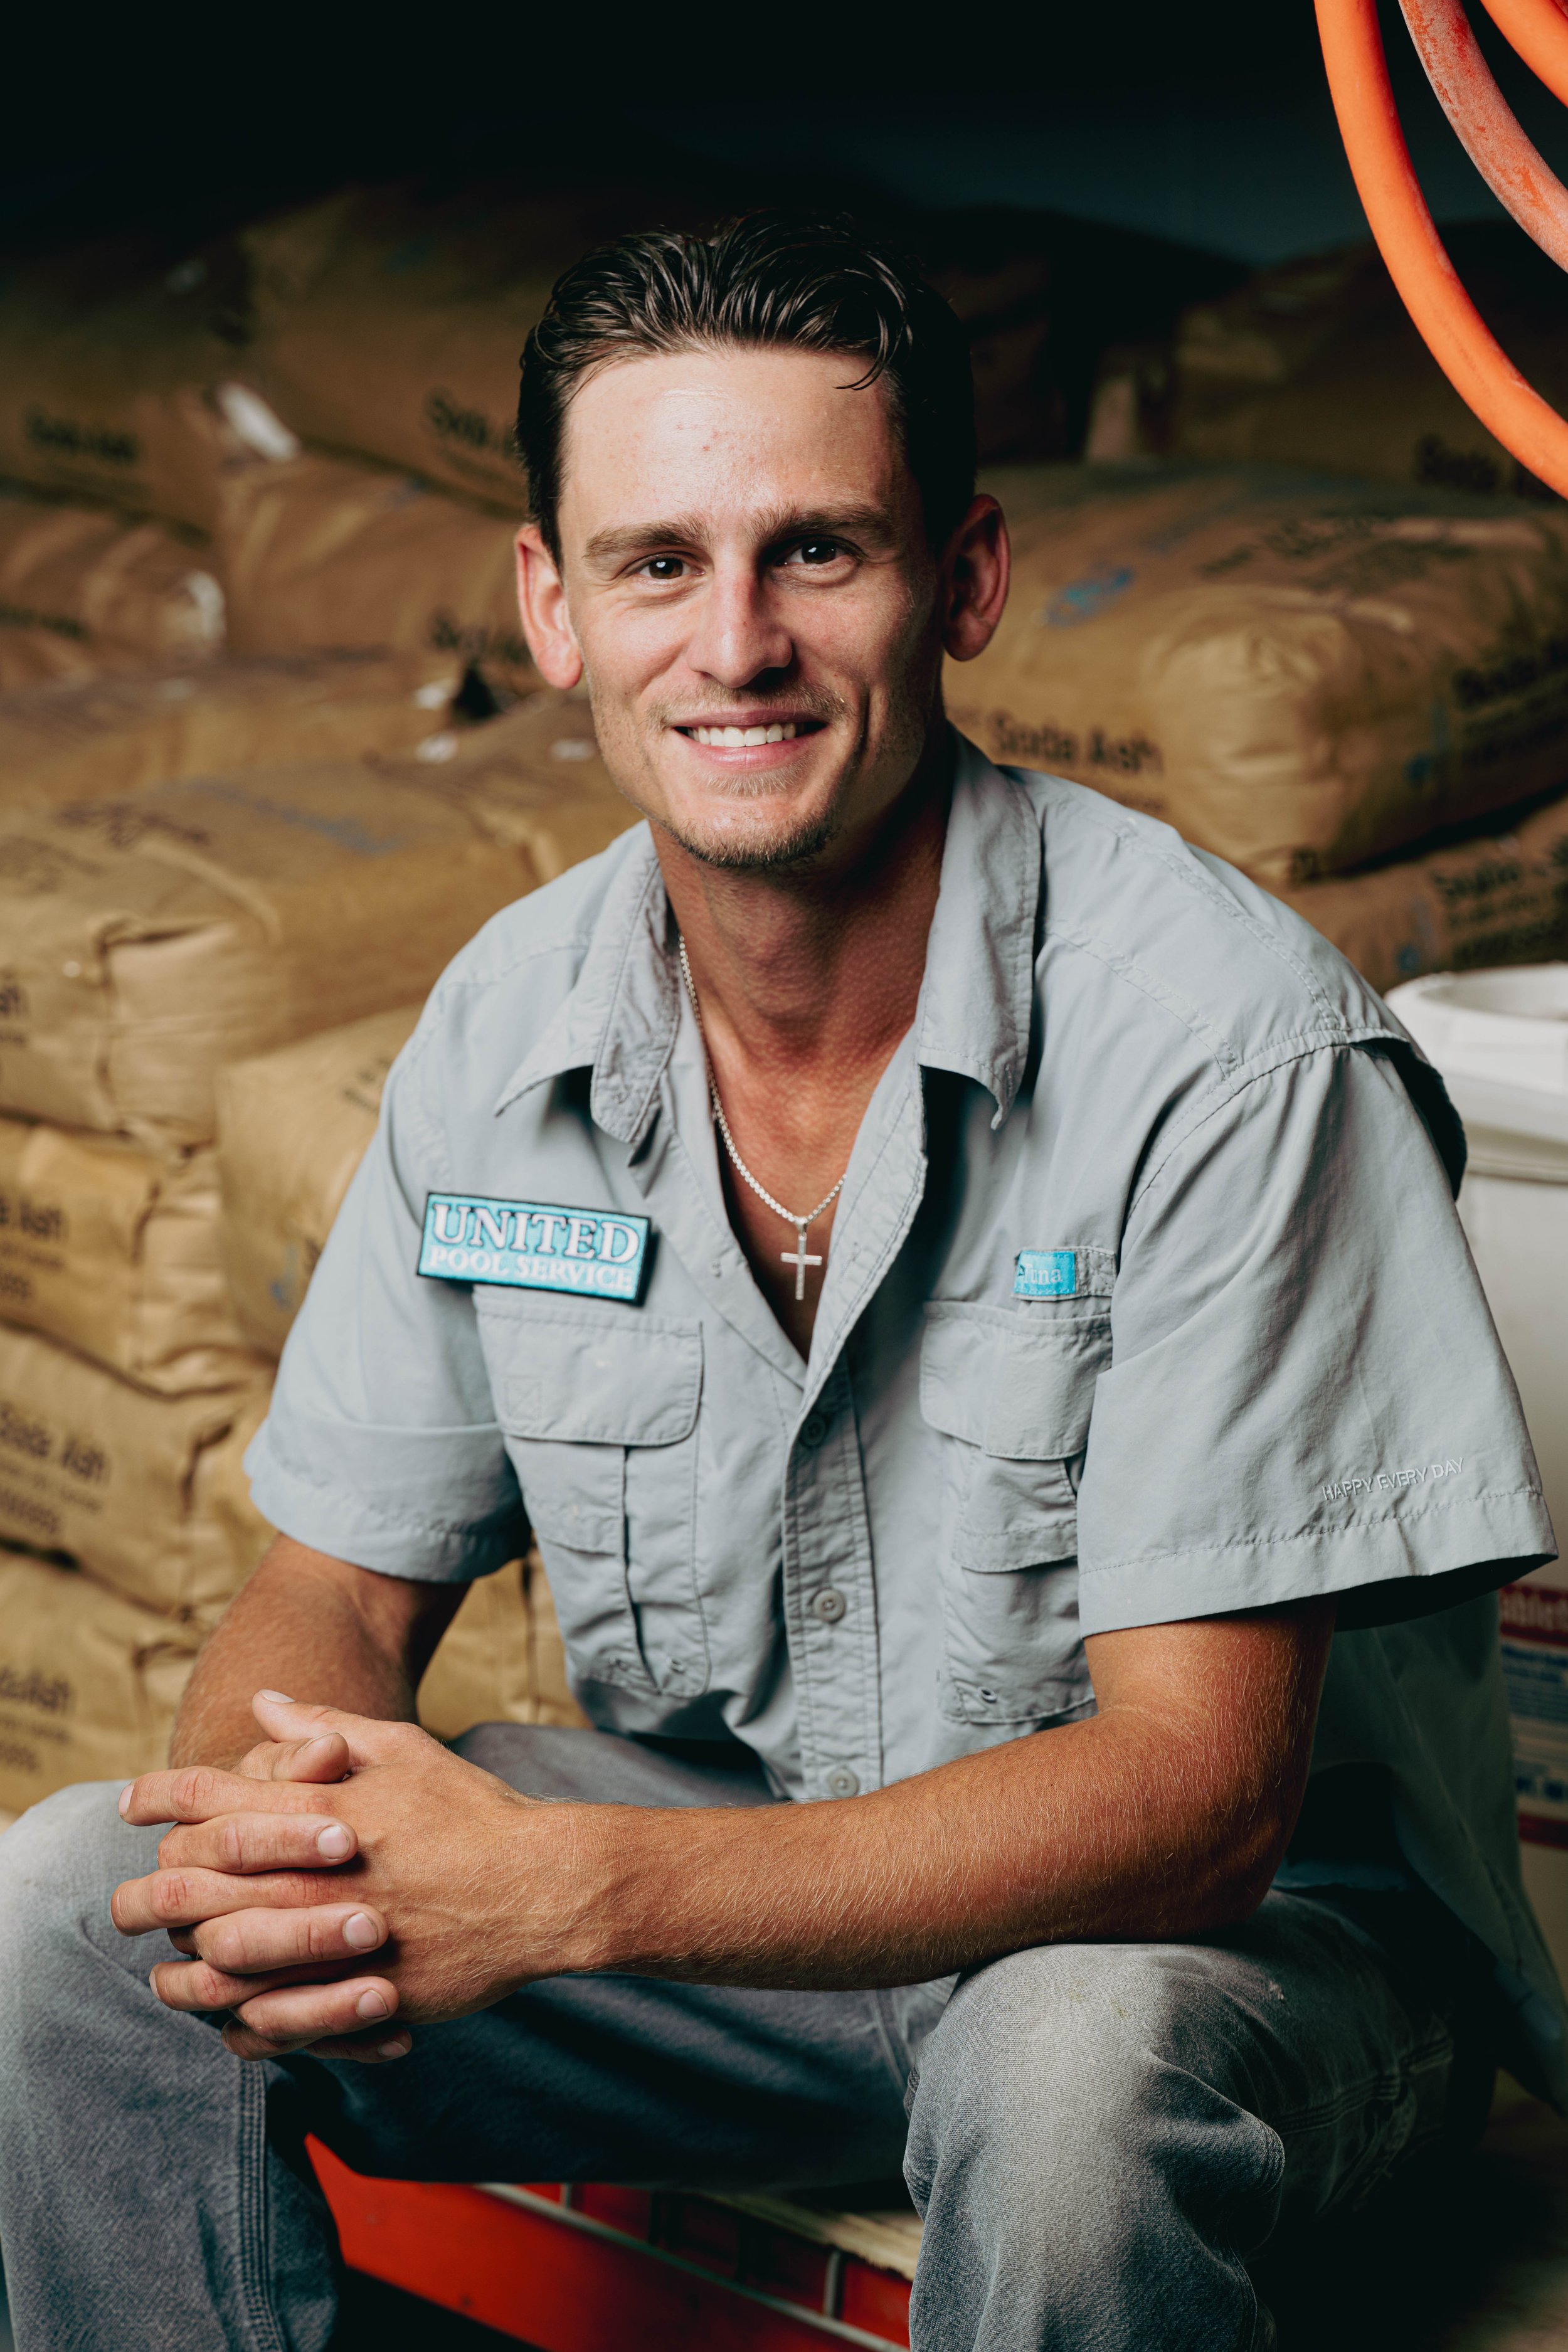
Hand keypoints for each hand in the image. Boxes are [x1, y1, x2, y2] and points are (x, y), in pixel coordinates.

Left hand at [113, 1693, 591, 2063]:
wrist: (541, 1887)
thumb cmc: (472, 1812)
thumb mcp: (402, 1749)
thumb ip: (324, 1730)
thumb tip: (265, 1703)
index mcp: (319, 1805)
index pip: (206, 1797)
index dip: (157, 1797)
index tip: (130, 1803)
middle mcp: (312, 1872)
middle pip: (192, 1883)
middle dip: (147, 1890)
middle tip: (128, 1899)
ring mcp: (331, 1937)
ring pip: (217, 1960)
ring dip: (181, 1963)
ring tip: (166, 1966)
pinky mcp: (356, 1993)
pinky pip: (271, 2020)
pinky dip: (238, 2020)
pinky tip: (227, 2016)